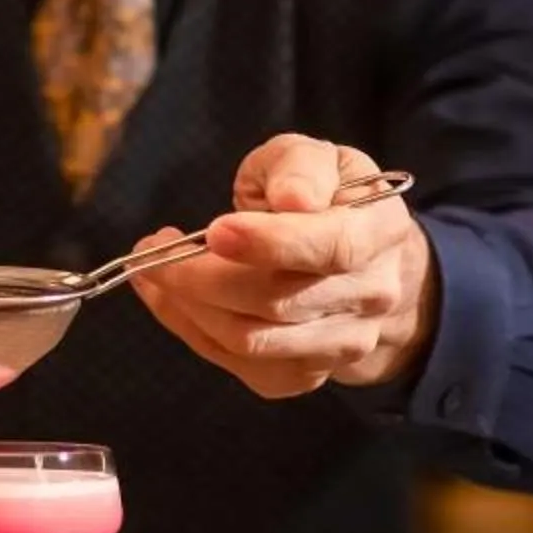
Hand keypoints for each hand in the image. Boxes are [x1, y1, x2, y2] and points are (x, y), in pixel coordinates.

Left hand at [134, 136, 437, 399]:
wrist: (361, 261)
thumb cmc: (327, 197)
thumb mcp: (317, 158)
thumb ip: (302, 167)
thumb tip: (294, 199)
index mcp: (381, 232)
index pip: (332, 248)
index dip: (272, 243)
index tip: (215, 230)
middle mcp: (372, 296)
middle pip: (279, 301)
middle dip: (201, 276)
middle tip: (153, 246)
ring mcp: (343, 343)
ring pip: (252, 340)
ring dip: (186, 306)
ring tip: (151, 268)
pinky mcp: (307, 374)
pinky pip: (240, 365)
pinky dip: (191, 330)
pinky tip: (169, 298)